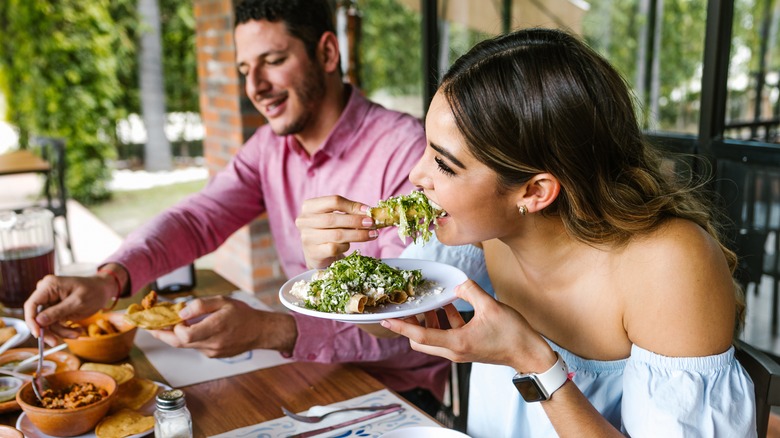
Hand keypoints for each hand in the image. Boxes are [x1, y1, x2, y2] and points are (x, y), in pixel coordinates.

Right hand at [23, 274, 116, 343]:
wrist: (104, 290)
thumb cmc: (94, 291)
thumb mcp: (78, 302)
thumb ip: (58, 311)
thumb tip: (38, 321)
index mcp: (49, 286)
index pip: (31, 305)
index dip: (31, 321)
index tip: (37, 335)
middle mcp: (46, 293)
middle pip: (38, 317)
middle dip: (48, 330)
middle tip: (55, 342)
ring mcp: (50, 302)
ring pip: (47, 324)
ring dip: (61, 332)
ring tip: (77, 333)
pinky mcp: (56, 310)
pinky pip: (55, 324)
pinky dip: (65, 330)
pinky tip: (78, 330)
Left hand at [147, 295, 297, 357]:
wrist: (260, 331)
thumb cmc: (243, 314)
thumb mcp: (223, 301)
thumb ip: (201, 305)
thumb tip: (181, 312)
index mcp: (215, 327)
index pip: (184, 335)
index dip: (173, 327)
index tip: (170, 317)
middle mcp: (212, 343)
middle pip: (179, 343)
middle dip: (162, 334)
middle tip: (150, 326)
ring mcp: (212, 352)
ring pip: (186, 346)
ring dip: (175, 335)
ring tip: (167, 323)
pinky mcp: (213, 355)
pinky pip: (195, 347)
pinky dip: (188, 338)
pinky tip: (190, 328)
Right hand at [296, 195, 377, 268]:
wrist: (316, 254)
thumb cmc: (328, 231)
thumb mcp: (335, 217)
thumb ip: (349, 212)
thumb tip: (369, 211)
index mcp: (309, 206)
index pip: (333, 201)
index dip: (353, 206)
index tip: (368, 211)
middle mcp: (304, 220)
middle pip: (334, 218)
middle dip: (356, 221)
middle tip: (372, 223)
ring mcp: (307, 238)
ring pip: (336, 234)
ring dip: (358, 235)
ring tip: (372, 234)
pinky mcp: (313, 253)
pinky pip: (334, 248)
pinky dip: (345, 246)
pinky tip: (349, 245)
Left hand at [380, 280, 552, 369]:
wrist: (529, 354)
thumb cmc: (512, 334)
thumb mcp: (490, 306)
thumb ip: (470, 291)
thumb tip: (457, 284)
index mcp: (456, 343)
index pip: (420, 336)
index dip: (401, 326)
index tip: (386, 319)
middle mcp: (454, 350)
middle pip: (420, 340)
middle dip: (411, 323)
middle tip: (409, 305)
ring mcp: (459, 351)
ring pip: (432, 338)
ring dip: (428, 321)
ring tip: (429, 301)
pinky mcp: (466, 347)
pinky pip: (446, 335)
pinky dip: (443, 321)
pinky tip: (448, 304)